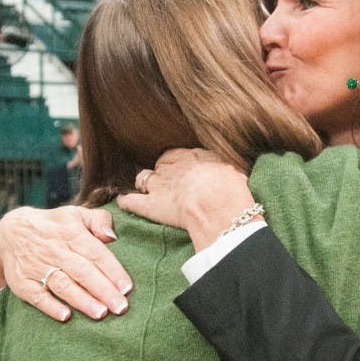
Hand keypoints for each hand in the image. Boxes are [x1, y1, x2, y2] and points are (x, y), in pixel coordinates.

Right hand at [0, 206, 132, 321]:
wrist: (10, 231)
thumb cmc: (56, 226)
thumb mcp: (76, 214)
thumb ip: (99, 220)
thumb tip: (111, 236)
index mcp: (71, 234)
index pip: (96, 253)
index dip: (112, 271)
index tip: (127, 288)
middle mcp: (55, 251)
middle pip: (82, 272)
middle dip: (103, 290)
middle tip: (121, 307)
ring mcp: (36, 267)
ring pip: (62, 285)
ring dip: (81, 300)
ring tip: (100, 313)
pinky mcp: (22, 282)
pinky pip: (36, 296)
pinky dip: (50, 306)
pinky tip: (66, 316)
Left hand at [117, 148, 256, 251]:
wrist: (216, 202)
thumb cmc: (231, 187)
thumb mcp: (235, 170)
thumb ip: (227, 170)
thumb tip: (234, 173)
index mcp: (192, 156)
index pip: (177, 155)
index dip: (177, 164)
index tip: (183, 172)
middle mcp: (172, 167)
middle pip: (160, 166)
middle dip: (163, 174)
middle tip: (171, 186)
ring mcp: (158, 185)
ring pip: (143, 178)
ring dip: (145, 184)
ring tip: (148, 191)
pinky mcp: (150, 205)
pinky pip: (129, 201)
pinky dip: (126, 201)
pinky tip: (124, 202)